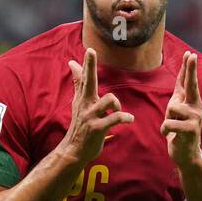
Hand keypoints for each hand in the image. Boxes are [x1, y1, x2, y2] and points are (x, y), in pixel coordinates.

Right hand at [63, 48, 132, 165]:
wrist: (73, 150)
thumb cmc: (80, 126)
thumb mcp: (78, 104)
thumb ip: (78, 84)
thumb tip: (72, 64)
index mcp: (83, 98)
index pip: (84, 78)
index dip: (87, 64)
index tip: (90, 50)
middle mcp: (85, 105)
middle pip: (88, 82)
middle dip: (89, 67)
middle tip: (91, 52)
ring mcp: (91, 116)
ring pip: (108, 99)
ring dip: (117, 105)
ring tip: (119, 112)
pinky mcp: (97, 128)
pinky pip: (115, 118)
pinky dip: (125, 117)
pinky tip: (129, 119)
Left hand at [161, 51, 201, 170]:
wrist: (185, 153)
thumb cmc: (179, 131)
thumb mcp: (176, 111)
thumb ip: (179, 95)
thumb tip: (182, 76)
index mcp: (190, 102)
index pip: (187, 82)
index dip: (188, 67)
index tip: (190, 53)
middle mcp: (196, 107)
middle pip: (191, 85)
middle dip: (190, 70)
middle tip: (192, 54)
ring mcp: (195, 118)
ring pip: (173, 108)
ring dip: (167, 120)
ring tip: (173, 128)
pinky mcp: (191, 129)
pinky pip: (169, 124)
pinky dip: (165, 131)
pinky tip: (172, 136)